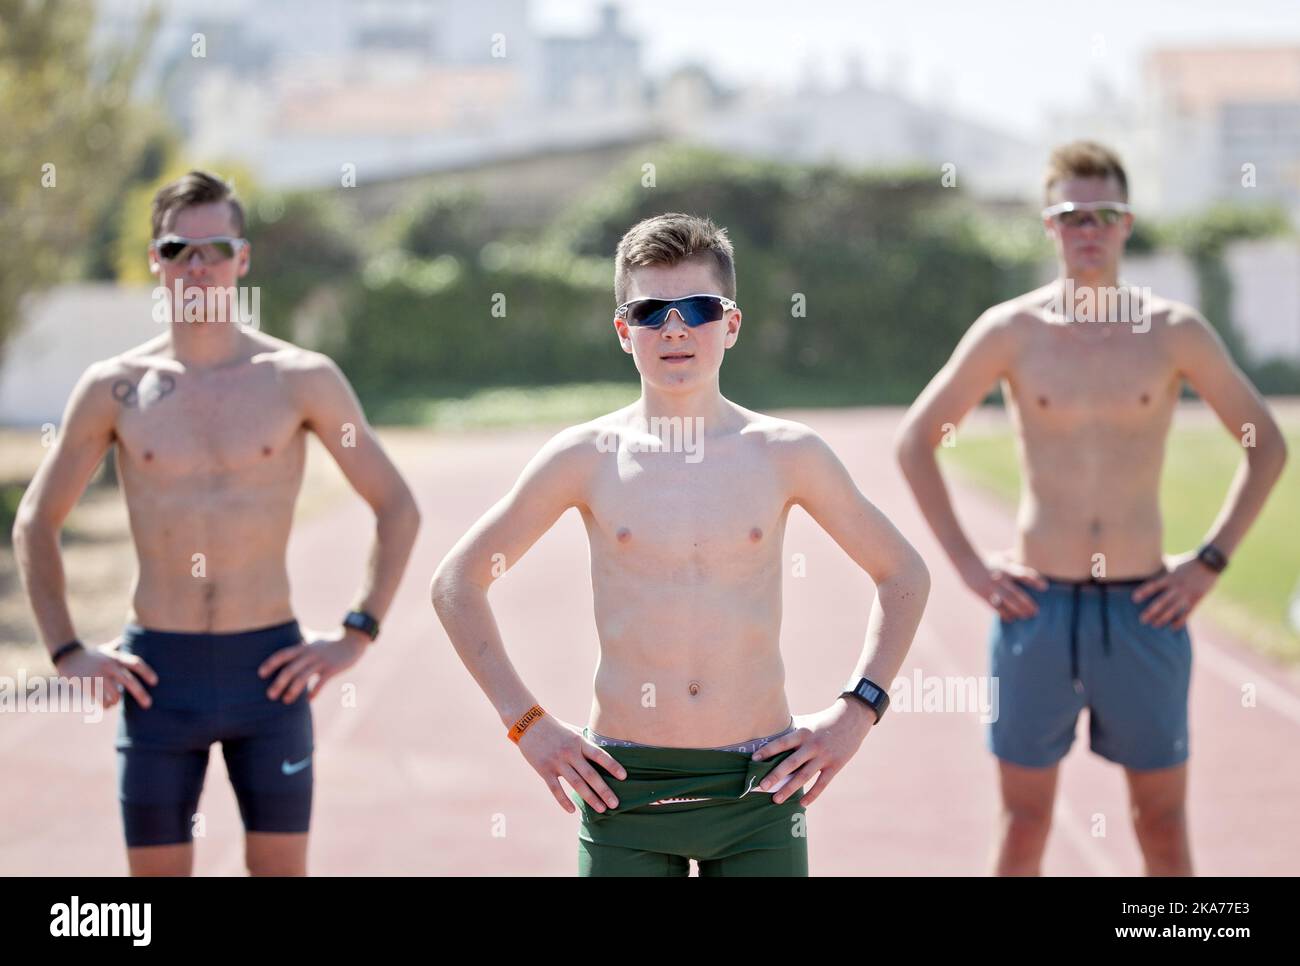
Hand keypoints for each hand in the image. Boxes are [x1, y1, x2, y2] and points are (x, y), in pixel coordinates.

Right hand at [56, 640, 158, 709]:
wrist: (67, 656)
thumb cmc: (91, 655)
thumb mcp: (107, 649)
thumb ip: (120, 646)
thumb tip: (137, 634)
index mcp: (116, 657)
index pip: (136, 663)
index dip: (147, 672)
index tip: (155, 682)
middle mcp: (109, 666)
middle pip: (129, 681)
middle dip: (140, 694)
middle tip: (148, 704)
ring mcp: (98, 676)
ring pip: (115, 695)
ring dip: (116, 701)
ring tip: (114, 702)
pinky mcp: (87, 685)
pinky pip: (101, 700)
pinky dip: (105, 706)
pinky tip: (105, 706)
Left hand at [258, 627, 367, 702]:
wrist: (353, 640)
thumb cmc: (331, 641)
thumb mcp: (314, 638)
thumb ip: (300, 639)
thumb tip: (286, 634)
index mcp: (303, 647)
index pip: (283, 654)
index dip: (271, 663)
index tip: (260, 674)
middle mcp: (310, 654)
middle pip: (290, 669)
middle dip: (279, 683)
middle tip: (270, 695)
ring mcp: (321, 661)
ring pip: (303, 677)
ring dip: (293, 690)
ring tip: (286, 700)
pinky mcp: (332, 669)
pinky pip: (321, 682)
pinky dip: (314, 692)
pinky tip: (309, 700)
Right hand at [514, 715, 627, 813]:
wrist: (529, 723)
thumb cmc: (556, 728)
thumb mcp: (574, 731)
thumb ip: (588, 742)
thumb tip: (606, 752)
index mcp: (579, 741)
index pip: (599, 755)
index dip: (612, 765)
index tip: (624, 777)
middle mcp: (570, 752)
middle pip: (590, 774)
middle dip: (604, 790)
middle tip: (615, 803)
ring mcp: (556, 762)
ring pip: (576, 783)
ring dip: (589, 798)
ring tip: (602, 809)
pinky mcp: (544, 770)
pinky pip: (556, 789)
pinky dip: (564, 800)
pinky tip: (572, 810)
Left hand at [750, 699, 875, 806]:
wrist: (852, 719)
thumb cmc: (823, 721)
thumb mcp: (806, 722)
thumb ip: (790, 730)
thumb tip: (768, 734)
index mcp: (803, 732)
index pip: (782, 743)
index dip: (768, 751)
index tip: (753, 759)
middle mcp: (812, 745)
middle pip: (791, 763)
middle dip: (775, 776)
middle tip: (761, 787)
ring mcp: (824, 757)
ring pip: (804, 776)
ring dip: (789, 789)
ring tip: (776, 800)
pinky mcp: (835, 765)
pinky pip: (822, 784)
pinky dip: (812, 794)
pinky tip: (802, 803)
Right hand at [963, 551, 1047, 620]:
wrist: (965, 560)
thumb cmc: (986, 558)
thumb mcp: (1001, 556)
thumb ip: (1015, 558)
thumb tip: (1029, 554)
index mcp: (1006, 568)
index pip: (1023, 574)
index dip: (1034, 580)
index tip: (1044, 587)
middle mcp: (1000, 578)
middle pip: (1016, 593)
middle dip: (1027, 603)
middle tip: (1036, 611)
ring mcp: (991, 587)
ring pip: (1006, 602)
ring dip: (1017, 610)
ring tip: (1026, 616)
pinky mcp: (983, 594)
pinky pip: (995, 606)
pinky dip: (1003, 613)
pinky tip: (1010, 619)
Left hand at [1132, 552, 1216, 628]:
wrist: (1210, 563)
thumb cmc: (1188, 562)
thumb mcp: (1173, 562)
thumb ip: (1161, 565)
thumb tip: (1146, 561)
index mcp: (1169, 577)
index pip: (1154, 585)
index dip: (1144, 592)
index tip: (1134, 599)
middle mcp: (1177, 587)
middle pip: (1162, 601)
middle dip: (1151, 611)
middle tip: (1142, 620)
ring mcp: (1186, 594)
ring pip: (1173, 609)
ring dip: (1163, 618)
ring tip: (1155, 625)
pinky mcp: (1196, 599)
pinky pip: (1187, 613)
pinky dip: (1180, 621)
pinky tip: (1173, 628)